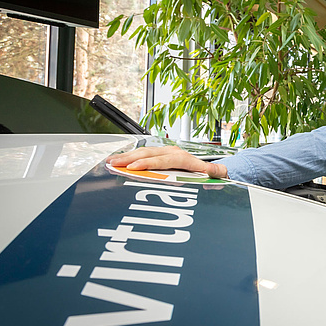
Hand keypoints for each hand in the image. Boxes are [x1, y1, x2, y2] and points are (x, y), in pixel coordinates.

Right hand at [106, 146, 227, 178]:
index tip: (132, 168)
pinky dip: (130, 156)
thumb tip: (215, 172)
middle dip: (129, 158)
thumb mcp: (214, 174)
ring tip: (111, 161)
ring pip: (143, 152)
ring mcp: (165, 152)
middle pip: (148, 154)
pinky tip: (118, 159)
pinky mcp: (160, 154)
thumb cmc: (210, 173)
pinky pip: (144, 153)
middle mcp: (172, 152)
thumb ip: (214, 172)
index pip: (161, 161)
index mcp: (183, 157)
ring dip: (126, 156)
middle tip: (114, 163)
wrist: (212, 168)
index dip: (147, 164)